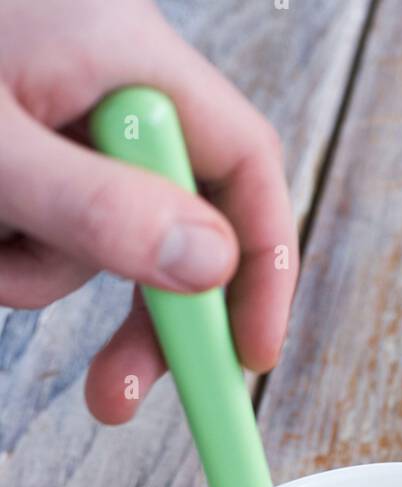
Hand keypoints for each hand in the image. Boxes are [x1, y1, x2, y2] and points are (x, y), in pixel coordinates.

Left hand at [0, 0, 296, 422]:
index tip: (247, 358)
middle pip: (181, 226)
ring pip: (98, 242)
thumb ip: (99, 208)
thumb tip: (211, 267)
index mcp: (128, 59)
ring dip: (37, 273)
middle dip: (145, 319)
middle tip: (113, 398)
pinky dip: (7, 253)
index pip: (246, 168)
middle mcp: (111, 87)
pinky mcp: (27, 151)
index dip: (263, 268)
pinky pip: (44, 231)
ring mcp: (65, 120)